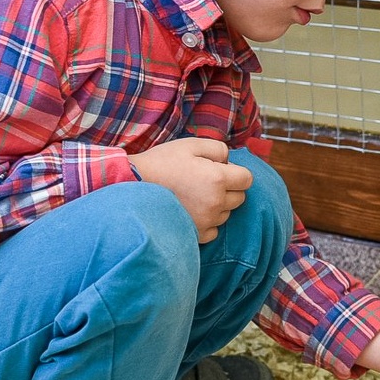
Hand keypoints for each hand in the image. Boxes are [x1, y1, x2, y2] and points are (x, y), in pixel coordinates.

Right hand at [127, 137, 253, 242]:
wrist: (131, 187)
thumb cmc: (161, 163)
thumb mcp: (190, 145)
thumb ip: (218, 149)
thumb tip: (229, 161)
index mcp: (217, 179)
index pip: (247, 179)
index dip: (236, 172)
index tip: (221, 170)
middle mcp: (216, 203)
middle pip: (240, 198)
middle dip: (229, 188)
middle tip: (205, 181)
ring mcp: (206, 221)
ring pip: (227, 213)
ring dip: (218, 205)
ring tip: (194, 195)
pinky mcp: (197, 235)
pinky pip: (214, 230)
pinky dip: (207, 222)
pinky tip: (192, 211)